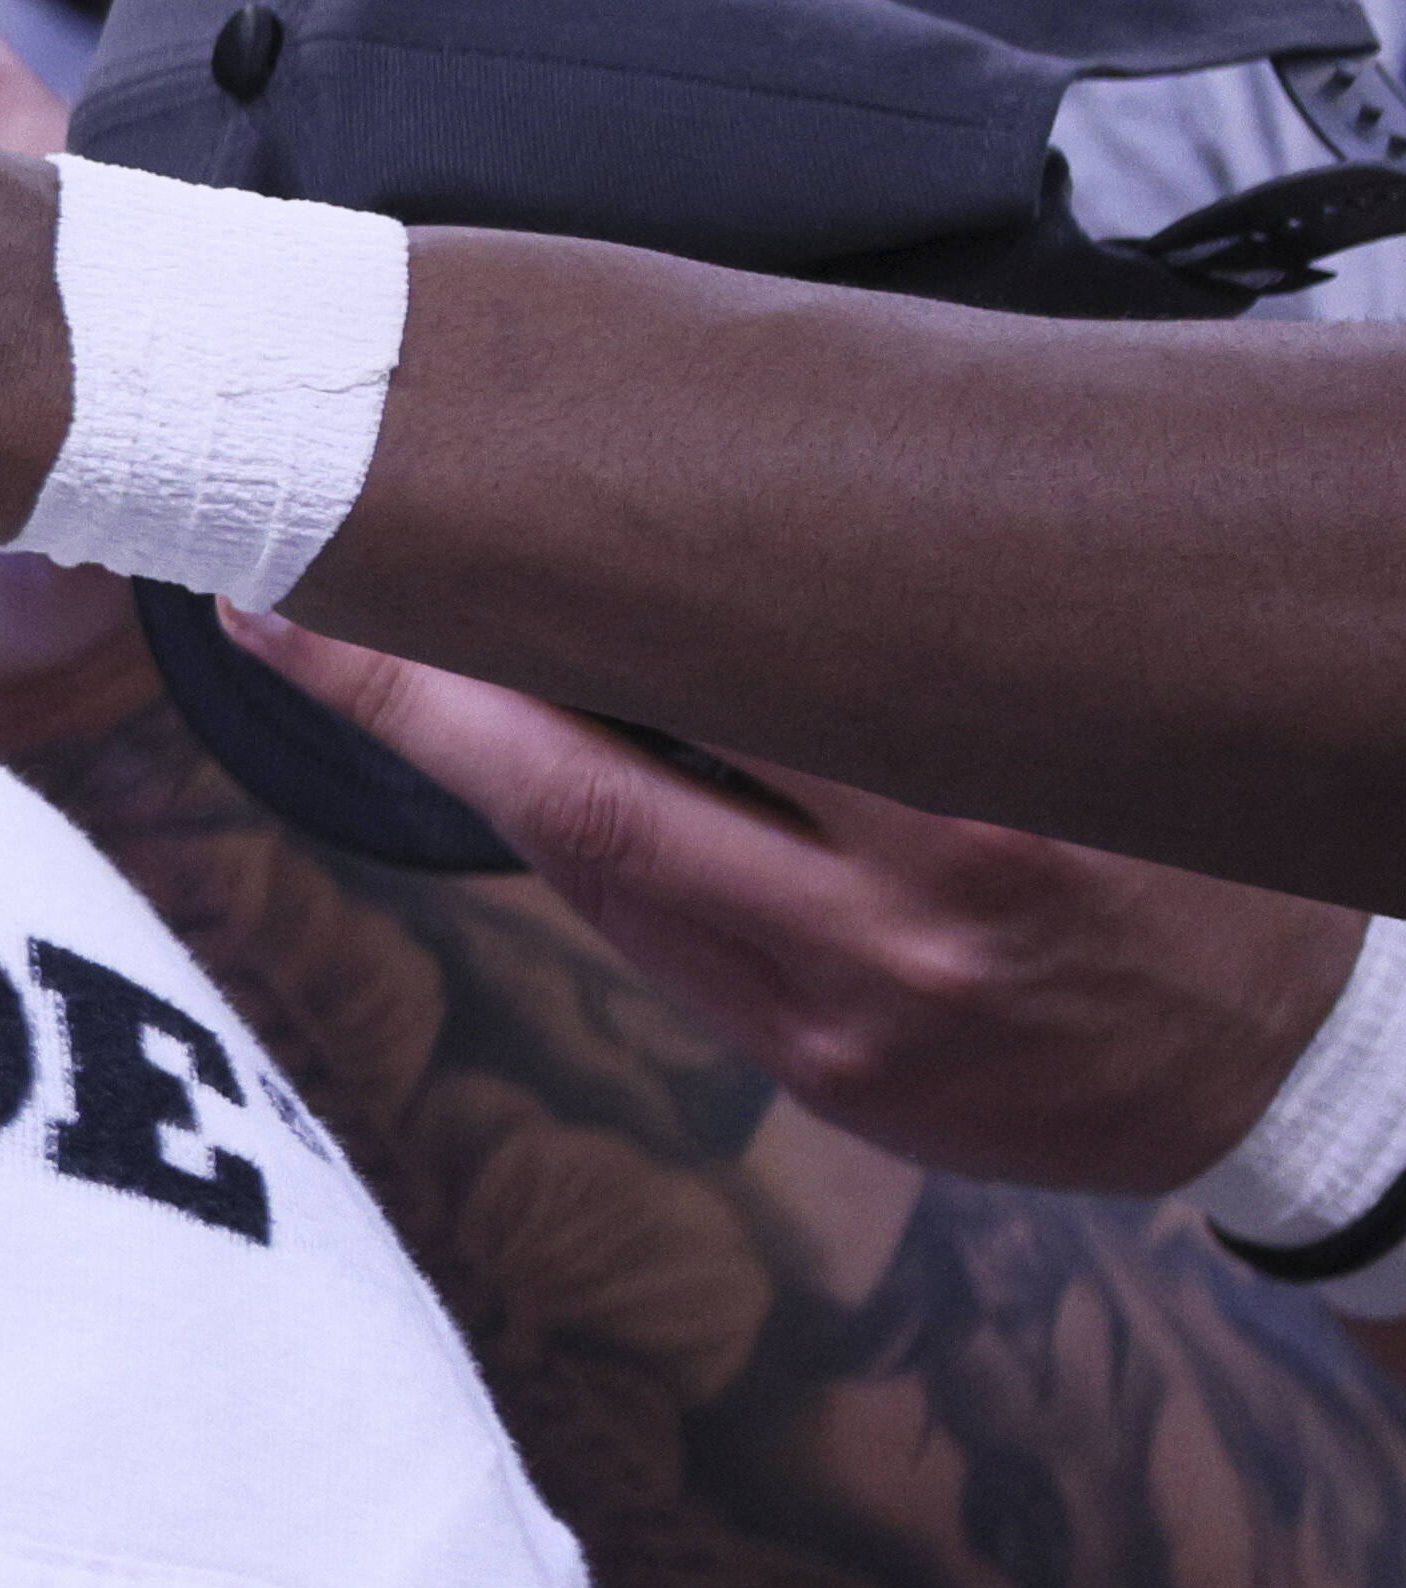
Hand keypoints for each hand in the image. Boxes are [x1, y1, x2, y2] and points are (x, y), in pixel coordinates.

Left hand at [229, 615, 1365, 1190]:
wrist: (1301, 1050)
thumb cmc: (1188, 831)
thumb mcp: (1080, 707)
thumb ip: (908, 632)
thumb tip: (722, 509)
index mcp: (984, 804)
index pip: (687, 689)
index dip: (503, 630)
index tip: (367, 547)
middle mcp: (904, 922)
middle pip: (594, 796)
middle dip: (419, 694)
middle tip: (287, 586)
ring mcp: (851, 1017)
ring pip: (601, 874)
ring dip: (469, 764)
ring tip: (348, 650)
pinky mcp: (829, 1079)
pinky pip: (658, 945)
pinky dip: (579, 853)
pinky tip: (510, 768)